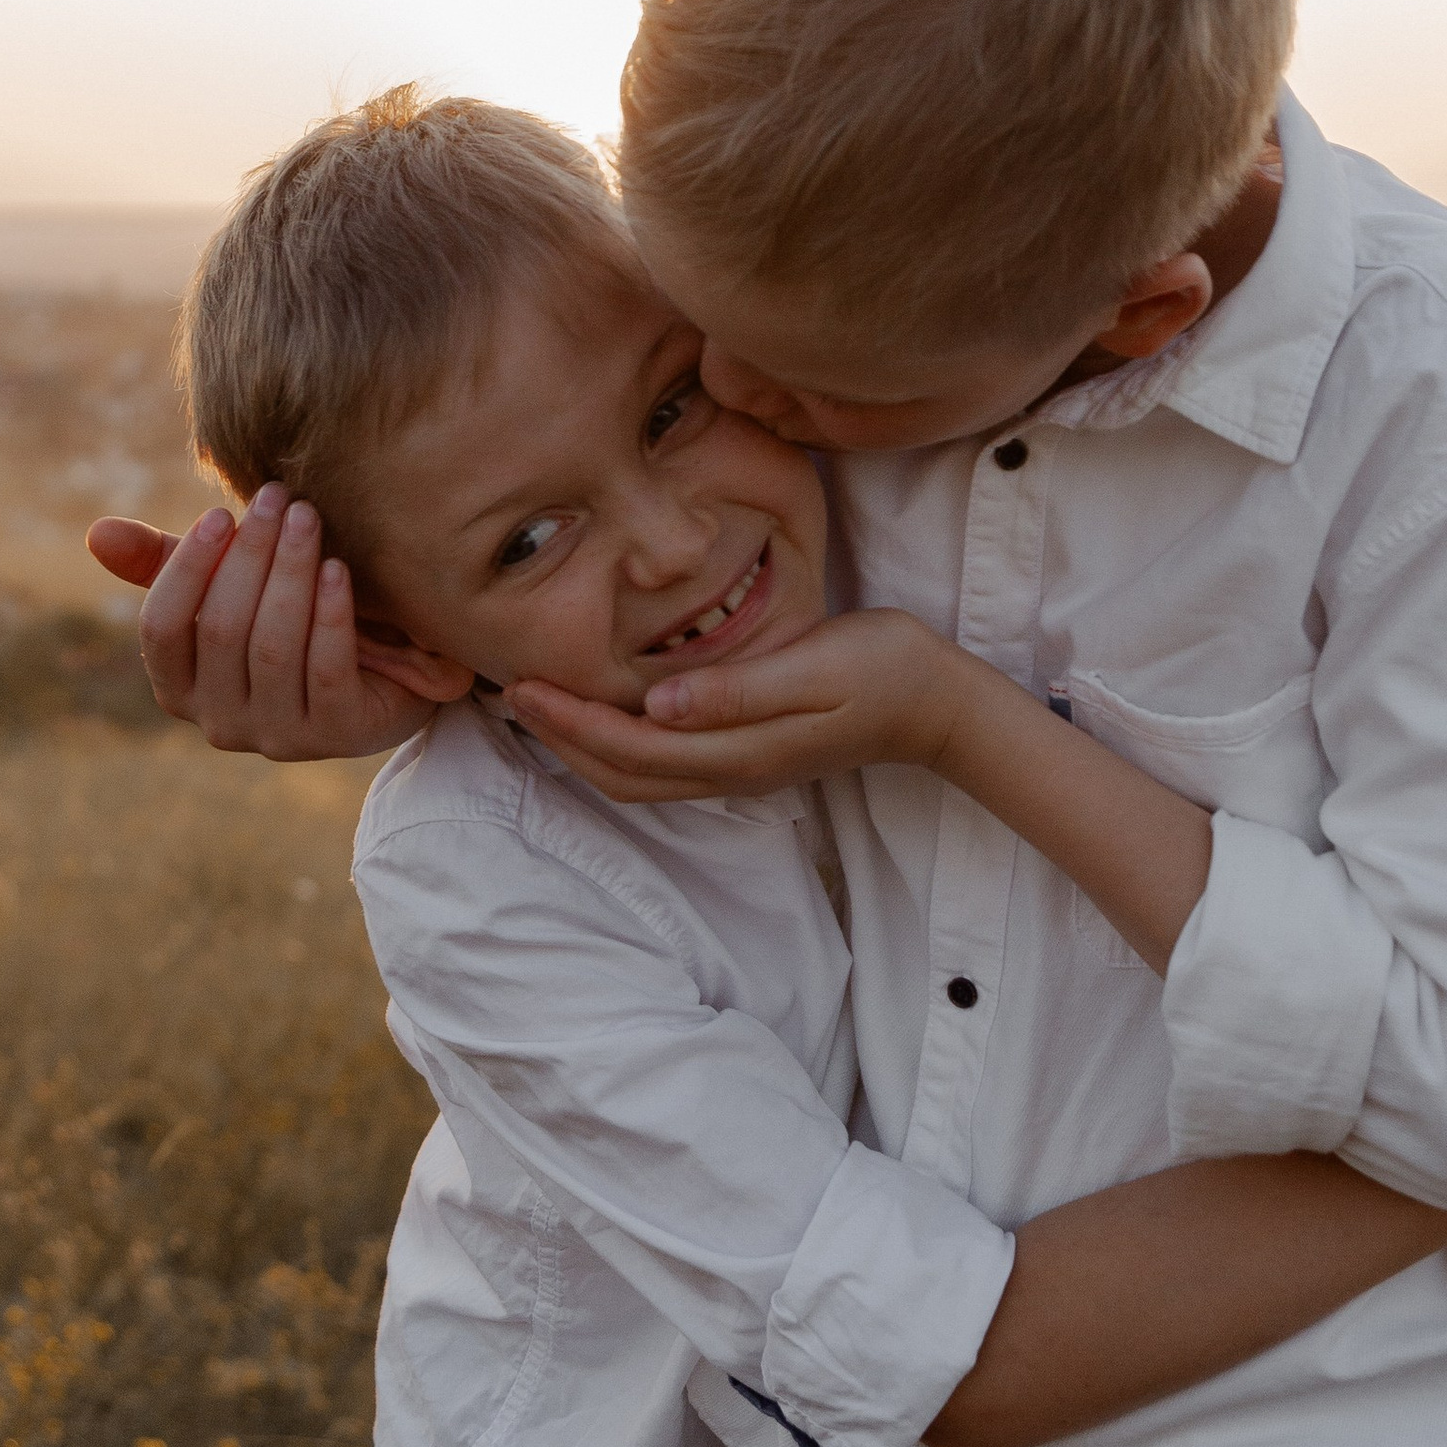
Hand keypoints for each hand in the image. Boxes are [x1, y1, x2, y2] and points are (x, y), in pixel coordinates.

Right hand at [86, 491, 452, 760]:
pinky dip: (329, 615)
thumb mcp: (228, 586)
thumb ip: (167, 562)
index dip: (186, 569)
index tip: (220, 513)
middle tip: (278, 496)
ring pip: (272, 647)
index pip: (161, 629)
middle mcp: (220, 722)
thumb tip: (95, 533)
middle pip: (221, 631)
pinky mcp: (335, 736)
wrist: (389, 664)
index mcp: (181, 688)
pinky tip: (338, 568)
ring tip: (308, 518)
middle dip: (249, 556)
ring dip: (290, 574)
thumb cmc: (289, 616)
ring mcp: (277, 736)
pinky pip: (325, 669)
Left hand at [509, 610, 961, 805]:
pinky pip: (662, 766)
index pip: (630, 748)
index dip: (570, 722)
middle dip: (560, 739)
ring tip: (541, 705)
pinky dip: (617, 745)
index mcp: (738, 750)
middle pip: (621, 774)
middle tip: (510, 693)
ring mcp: (738, 770)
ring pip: (638, 777)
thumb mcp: (812, 669)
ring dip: (582, 747)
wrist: (936, 704)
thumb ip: (736, 692)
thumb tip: (660, 707)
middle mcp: (729, 771)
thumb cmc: (880, 671)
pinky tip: (604, 712)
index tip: (523, 684)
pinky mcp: (747, 757)